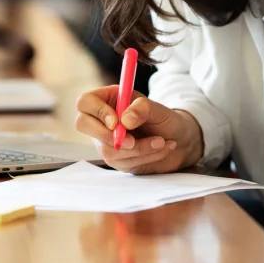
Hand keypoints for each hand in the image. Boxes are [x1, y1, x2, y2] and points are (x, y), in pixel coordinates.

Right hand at [75, 85, 203, 174]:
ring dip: (139, 148)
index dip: (97, 112)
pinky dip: (144, 157)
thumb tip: (124, 120)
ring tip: (162, 141)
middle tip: (132, 141)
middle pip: (83, 124)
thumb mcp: (159, 110)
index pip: (86, 102)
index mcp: (109, 99)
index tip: (117, 122)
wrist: (181, 140)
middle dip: (108, 136)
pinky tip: (160, 148)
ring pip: (107, 149)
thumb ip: (143, 108)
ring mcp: (106, 141)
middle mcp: (103, 120)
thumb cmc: (167, 120)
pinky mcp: (117, 159)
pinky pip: (122, 162)